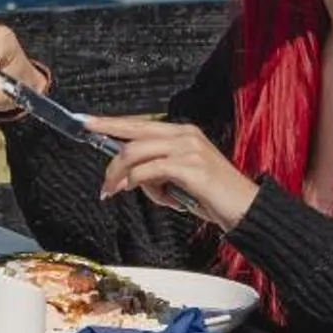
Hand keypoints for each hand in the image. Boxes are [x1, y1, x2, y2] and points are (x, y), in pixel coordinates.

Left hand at [87, 116, 259, 230]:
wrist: (246, 210)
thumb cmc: (214, 197)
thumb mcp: (180, 180)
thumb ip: (157, 172)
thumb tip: (128, 178)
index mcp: (182, 133)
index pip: (140, 123)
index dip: (111, 122)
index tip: (87, 122)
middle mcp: (185, 134)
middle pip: (133, 136)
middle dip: (111, 160)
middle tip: (102, 184)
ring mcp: (189, 149)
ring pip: (137, 153)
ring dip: (121, 177)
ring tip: (117, 194)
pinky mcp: (191, 167)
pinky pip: (151, 170)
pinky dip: (139, 182)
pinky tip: (142, 192)